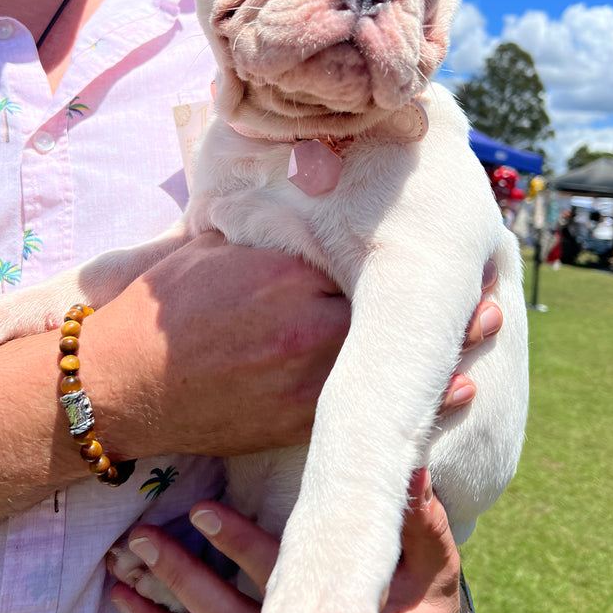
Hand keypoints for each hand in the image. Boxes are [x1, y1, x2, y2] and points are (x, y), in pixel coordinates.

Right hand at [101, 242, 499, 459]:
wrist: (121, 386)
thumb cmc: (163, 311)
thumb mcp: (212, 249)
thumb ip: (265, 230)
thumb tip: (302, 192)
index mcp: (282, 272)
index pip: (358, 255)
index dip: (401, 249)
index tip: (437, 237)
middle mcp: (303, 323)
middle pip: (386, 307)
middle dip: (440, 298)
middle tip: (491, 282)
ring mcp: (303, 377)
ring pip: (389, 361)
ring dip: (446, 347)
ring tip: (489, 325)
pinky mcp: (297, 421)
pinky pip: (367, 413)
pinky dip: (417, 404)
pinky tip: (456, 392)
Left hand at [109, 468, 469, 612]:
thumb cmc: (427, 604)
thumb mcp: (436, 565)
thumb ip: (424, 521)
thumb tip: (417, 469)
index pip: (286, 585)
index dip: (243, 549)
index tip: (205, 510)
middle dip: (186, 578)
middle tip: (144, 538)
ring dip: (163, 609)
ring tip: (123, 568)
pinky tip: (129, 604)